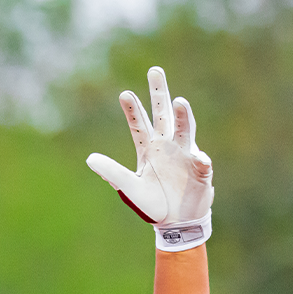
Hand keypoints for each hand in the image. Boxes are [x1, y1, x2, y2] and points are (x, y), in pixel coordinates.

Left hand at [86, 66, 213, 251]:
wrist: (177, 222)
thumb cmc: (154, 203)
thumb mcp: (130, 188)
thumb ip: (112, 173)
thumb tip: (89, 159)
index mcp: (149, 149)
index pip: (139, 124)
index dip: (132, 110)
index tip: (124, 93)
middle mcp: (168, 146)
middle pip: (163, 114)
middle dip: (159, 93)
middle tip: (154, 70)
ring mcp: (186, 155)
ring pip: (185, 130)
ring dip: (183, 116)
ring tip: (180, 102)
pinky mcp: (201, 170)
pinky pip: (202, 163)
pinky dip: (201, 161)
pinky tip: (200, 160)